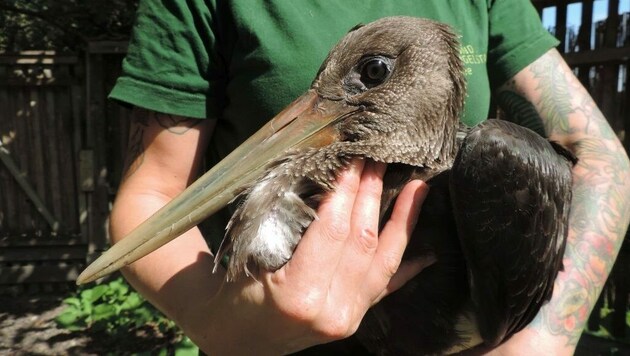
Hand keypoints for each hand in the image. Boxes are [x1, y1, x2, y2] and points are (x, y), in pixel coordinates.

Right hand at [196, 159, 429, 354]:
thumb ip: (286, 223)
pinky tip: (430, 253)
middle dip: (372, 194)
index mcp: (299, 295)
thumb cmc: (233, 295)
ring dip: (403, 221)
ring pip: (385, 261)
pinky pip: (386, 288)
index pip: (333, 230)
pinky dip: (408, 267)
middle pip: (362, 240)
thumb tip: (325, 181)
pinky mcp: (355, 320)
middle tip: (378, 159)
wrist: (235, 341)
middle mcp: (332, 311)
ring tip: (419, 188)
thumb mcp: (249, 257)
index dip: (346, 190)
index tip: (353, 159)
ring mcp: (348, 319)